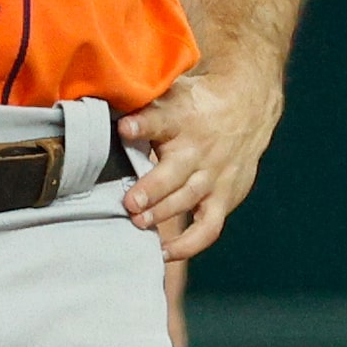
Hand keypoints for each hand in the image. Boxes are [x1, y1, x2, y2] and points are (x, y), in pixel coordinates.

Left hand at [117, 63, 282, 260]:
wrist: (247, 106)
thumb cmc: (195, 105)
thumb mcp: (173, 94)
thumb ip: (142, 108)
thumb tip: (99, 114)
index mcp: (182, 117)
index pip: (162, 119)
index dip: (142, 124)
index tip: (124, 128)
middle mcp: (199, 148)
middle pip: (175, 171)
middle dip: (152, 188)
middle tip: (129, 203)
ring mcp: (214, 175)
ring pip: (188, 199)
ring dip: (162, 213)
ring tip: (138, 223)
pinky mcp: (225, 196)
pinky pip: (208, 227)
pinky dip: (188, 245)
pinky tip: (164, 253)